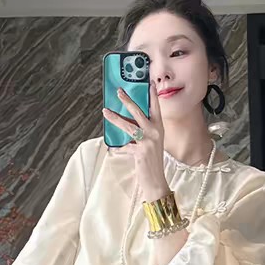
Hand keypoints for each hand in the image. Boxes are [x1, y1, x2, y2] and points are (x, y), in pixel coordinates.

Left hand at [103, 86, 169, 201]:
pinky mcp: (140, 152)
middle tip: (118, 92)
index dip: (152, 95)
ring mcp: (148, 142)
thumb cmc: (152, 162)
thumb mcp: (151, 143)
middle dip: (127, 100)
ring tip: (105, 112)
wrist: (156, 182)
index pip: (156, 107)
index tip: (149, 83)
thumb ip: (142, 131)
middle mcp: (155, 132)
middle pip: (138, 112)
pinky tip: (111, 147)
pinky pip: (123, 146)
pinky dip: (117, 147)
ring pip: (128, 126)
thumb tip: (125, 122)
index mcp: (159, 128)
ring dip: (115, 118)